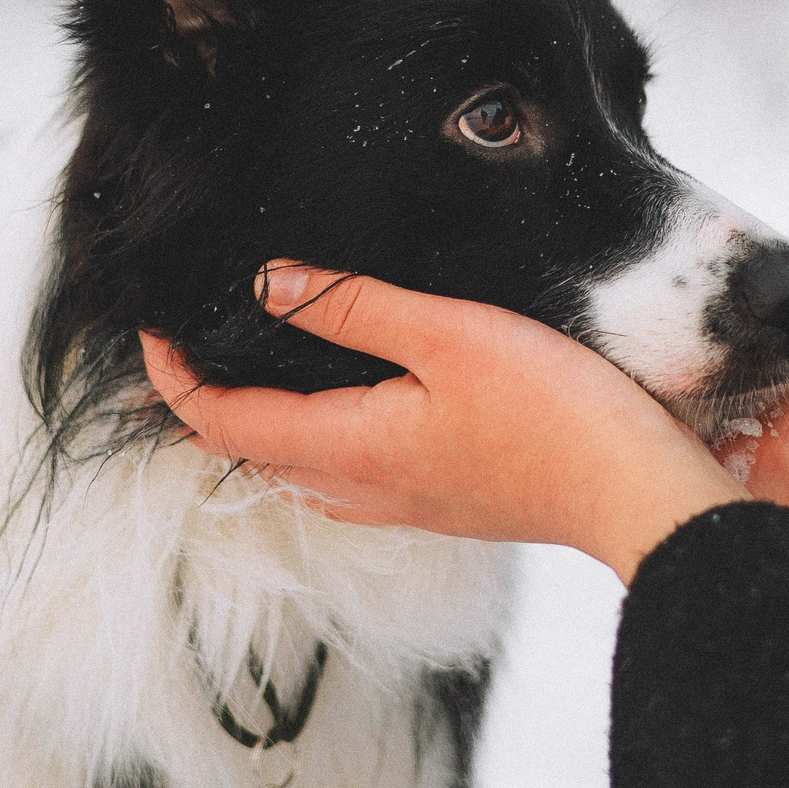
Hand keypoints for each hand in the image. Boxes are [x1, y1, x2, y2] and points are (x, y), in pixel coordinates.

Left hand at [141, 263, 746, 583]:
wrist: (639, 492)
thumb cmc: (555, 412)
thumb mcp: (449, 334)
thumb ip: (353, 306)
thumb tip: (265, 284)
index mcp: (351, 447)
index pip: (222, 423)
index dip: (172, 378)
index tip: (149, 329)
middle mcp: (366, 488)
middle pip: (253, 452)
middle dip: (207, 402)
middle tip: (187, 343)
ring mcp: (409, 504)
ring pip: (302, 468)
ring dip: (263, 423)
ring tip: (254, 367)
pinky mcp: (450, 503)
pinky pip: (353, 474)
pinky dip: (320, 435)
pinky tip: (351, 402)